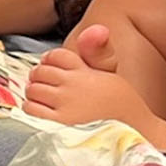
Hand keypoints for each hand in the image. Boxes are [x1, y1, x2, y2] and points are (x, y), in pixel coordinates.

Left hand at [25, 30, 165, 145]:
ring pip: (33, 90)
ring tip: (44, 99)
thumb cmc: (122, 109)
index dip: (51, 61)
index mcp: (87, 71)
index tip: (54, 69)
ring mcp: (65, 105)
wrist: (134, 137)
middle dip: (40, 77)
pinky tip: (43, 114)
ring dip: (34, 93)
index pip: (57, 55)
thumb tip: (97, 27)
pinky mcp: (58, 125)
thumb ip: (98, 53)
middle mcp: (75, 85)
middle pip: (41, 72)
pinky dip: (32, 109)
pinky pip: (31, 109)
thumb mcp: (112, 76)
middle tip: (46, 86)